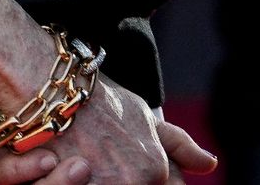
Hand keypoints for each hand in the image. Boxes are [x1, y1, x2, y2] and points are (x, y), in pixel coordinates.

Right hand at [0, 74, 216, 184]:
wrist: (49, 84)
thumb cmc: (96, 97)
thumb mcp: (143, 116)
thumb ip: (178, 145)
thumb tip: (210, 165)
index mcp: (155, 171)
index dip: (144, 178)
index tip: (122, 164)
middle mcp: (132, 182)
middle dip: (114, 177)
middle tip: (96, 159)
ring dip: (84, 180)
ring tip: (73, 161)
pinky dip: (57, 179)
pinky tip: (52, 164)